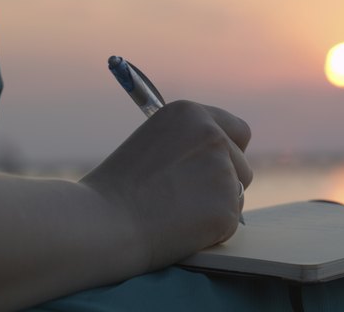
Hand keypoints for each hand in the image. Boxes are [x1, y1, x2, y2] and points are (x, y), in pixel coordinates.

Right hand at [80, 100, 252, 269]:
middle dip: (225, 183)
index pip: (238, 131)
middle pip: (242, 165)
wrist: (102, 223)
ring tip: (174, 212)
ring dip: (216, 206)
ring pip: (237, 195)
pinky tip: (179, 228)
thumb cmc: (116, 190)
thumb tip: (217, 160)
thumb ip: (188, 146)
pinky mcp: (227, 206)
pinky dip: (210, 230)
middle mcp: (213, 135)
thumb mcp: (152, 144)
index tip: (220, 168)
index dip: (230, 152)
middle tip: (188, 199)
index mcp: (191, 114)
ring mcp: (223, 170)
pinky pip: (229, 222)